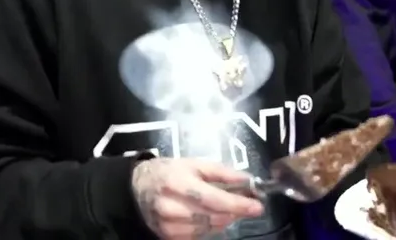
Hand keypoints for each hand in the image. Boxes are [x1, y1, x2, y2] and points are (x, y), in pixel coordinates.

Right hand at [132, 158, 264, 239]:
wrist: (139, 188)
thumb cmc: (170, 171)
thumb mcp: (194, 163)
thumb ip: (222, 172)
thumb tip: (248, 181)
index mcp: (178, 183)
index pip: (213, 199)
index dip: (237, 204)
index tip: (257, 206)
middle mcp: (172, 207)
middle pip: (213, 217)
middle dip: (235, 212)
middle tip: (248, 206)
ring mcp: (168, 226)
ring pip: (208, 229)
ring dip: (225, 221)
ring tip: (230, 210)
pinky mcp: (168, 237)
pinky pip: (198, 237)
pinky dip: (211, 228)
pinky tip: (213, 217)